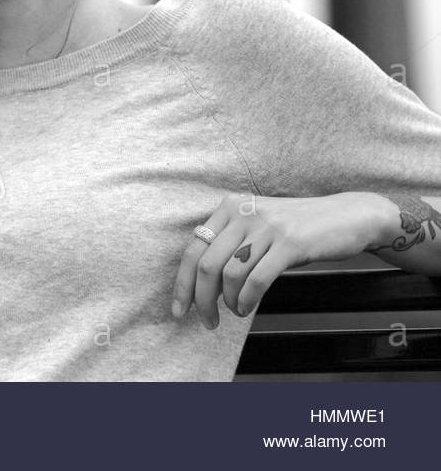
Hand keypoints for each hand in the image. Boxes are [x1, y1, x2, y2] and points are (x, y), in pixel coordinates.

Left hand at [170, 192, 382, 327]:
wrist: (348, 216)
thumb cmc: (298, 228)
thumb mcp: (258, 226)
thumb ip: (231, 245)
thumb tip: (203, 284)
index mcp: (229, 207)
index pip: (193, 248)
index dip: (182, 283)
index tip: (179, 309)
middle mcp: (243, 213)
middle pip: (206, 264)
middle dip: (201, 299)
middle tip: (207, 321)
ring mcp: (267, 227)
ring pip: (229, 274)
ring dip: (227, 302)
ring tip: (234, 313)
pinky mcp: (290, 243)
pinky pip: (257, 279)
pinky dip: (246, 300)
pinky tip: (246, 307)